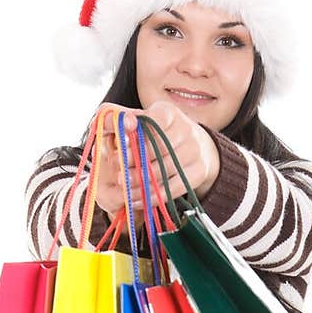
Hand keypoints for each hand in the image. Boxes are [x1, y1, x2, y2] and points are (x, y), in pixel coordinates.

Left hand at [92, 101, 219, 215]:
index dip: (133, 138)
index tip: (117, 149)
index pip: (151, 122)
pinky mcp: (199, 172)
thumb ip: (119, 120)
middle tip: (118, 175)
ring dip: (141, 183)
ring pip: (164, 171)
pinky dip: (152, 197)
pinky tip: (136, 200)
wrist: (195, 148)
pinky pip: (172, 189)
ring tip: (124, 189)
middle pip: (157, 149)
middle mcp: (186, 129)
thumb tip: (113, 123)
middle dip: (134, 164)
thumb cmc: (157, 135)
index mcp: (168, 112)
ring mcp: (195, 151)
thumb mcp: (140, 122)